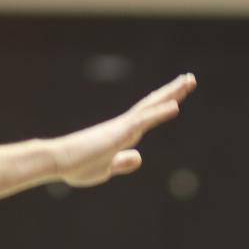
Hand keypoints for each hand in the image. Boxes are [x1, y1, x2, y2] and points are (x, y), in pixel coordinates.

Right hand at [51, 73, 196, 186]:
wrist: (58, 162)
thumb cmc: (77, 166)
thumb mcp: (106, 168)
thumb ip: (122, 162)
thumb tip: (138, 157)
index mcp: (122, 135)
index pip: (147, 117)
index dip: (162, 107)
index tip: (176, 98)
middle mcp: (124, 126)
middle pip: (152, 104)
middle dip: (172, 92)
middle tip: (190, 79)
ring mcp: (123, 127)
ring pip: (151, 106)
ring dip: (172, 93)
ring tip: (190, 81)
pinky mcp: (120, 132)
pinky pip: (143, 120)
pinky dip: (160, 112)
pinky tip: (176, 105)